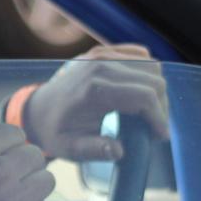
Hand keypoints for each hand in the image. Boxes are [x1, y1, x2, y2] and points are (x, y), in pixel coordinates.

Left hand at [22, 43, 169, 160]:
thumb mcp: (71, 148)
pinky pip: (141, 55)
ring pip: (151, 65)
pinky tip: (139, 92)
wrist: (39, 110)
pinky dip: (147, 73)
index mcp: (95, 89)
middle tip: (154, 128)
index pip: (144, 96)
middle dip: (160, 106)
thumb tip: (118, 151)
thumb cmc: (56, 132)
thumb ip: (96, 150)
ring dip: (156, 90)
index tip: (160, 137)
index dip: (159, 118)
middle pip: (153, 79)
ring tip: (148, 112)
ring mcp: (102, 54)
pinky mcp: (104, 50)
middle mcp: (100, 65)